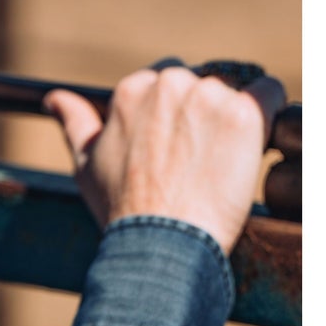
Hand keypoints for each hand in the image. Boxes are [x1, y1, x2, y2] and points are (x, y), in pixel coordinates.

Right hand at [45, 63, 284, 255]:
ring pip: (234, 91)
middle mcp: (169, 83)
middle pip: (202, 83)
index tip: (182, 148)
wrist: (162, 241)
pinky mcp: (244, 114)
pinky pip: (270, 94)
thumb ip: (75, 123)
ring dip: (235, 119)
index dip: (178, 116)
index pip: (167, 83)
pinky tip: (260, 143)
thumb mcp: (87, 163)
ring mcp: (207, 96)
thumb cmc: (123, 209)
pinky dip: (271, 111)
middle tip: (205, 159)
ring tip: (227, 162)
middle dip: (206, 114)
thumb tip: (54, 100)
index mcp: (132, 89)